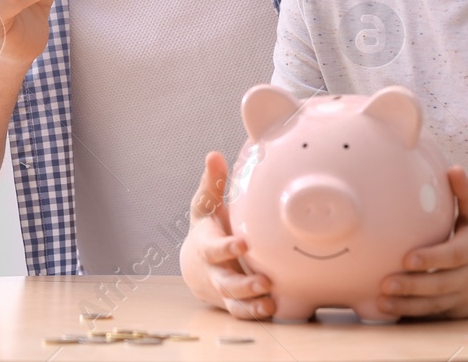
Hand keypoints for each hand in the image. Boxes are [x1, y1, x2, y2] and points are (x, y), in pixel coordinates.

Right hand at [180, 151, 274, 319]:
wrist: (194, 265)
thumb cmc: (206, 228)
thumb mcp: (205, 205)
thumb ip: (212, 182)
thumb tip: (214, 154)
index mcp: (206, 246)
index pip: (214, 249)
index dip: (226, 248)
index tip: (242, 243)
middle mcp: (214, 272)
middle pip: (225, 282)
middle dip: (244, 284)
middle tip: (265, 281)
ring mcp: (223, 290)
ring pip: (234, 302)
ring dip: (251, 303)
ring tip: (270, 300)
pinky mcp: (233, 302)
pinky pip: (242, 312)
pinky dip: (254, 313)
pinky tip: (272, 309)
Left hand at [378, 167, 467, 319]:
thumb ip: (467, 193)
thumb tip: (454, 168)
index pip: (452, 256)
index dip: (432, 259)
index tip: (408, 258)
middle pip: (440, 285)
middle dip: (412, 286)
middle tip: (385, 283)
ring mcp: (462, 298)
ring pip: (434, 305)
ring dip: (407, 305)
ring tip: (381, 301)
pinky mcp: (455, 313)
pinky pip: (433, 317)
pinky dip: (412, 315)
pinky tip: (389, 312)